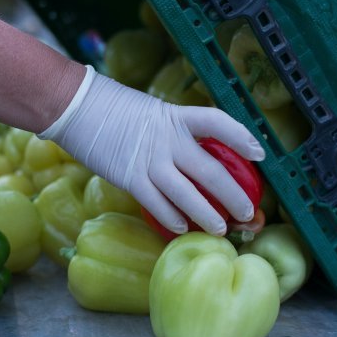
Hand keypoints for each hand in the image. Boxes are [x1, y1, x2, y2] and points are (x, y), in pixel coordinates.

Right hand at [39, 66, 265, 235]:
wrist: (77, 107)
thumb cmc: (114, 108)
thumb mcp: (153, 110)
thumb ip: (174, 130)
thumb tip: (197, 152)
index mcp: (176, 116)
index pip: (217, 122)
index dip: (241, 137)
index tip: (259, 153)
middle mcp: (167, 139)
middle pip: (211, 170)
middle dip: (234, 195)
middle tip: (247, 212)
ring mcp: (149, 160)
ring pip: (188, 195)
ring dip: (207, 215)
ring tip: (221, 229)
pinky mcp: (129, 178)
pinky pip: (157, 204)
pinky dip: (172, 219)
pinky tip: (181, 228)